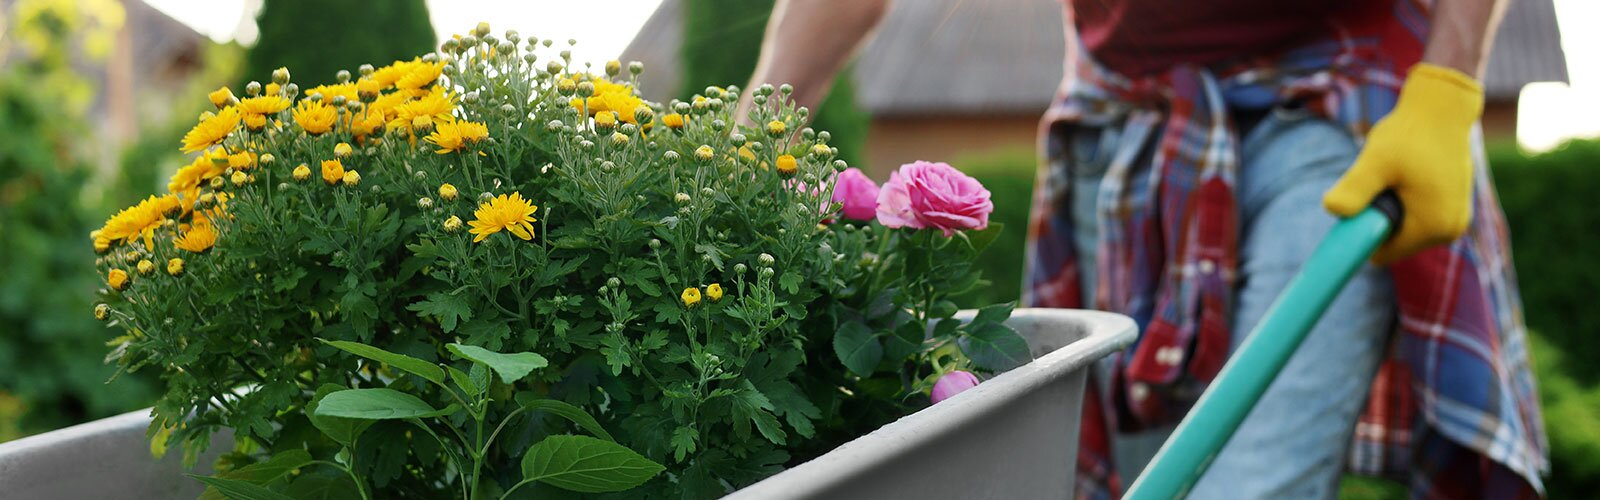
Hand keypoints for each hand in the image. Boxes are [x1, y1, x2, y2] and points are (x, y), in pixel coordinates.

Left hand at [1323, 63, 1482, 263]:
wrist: (1441, 110)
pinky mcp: (1452, 209)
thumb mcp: (1376, 161)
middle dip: (1377, 217)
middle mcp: (1450, 231)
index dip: (1361, 233)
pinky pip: (1414, 217)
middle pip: (1392, 243)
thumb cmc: (1409, 133)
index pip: (1382, 254)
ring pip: (1401, 229)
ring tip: (1396, 176)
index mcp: (1434, 228)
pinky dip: (1402, 201)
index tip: (1357, 203)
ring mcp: (1454, 221)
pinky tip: (1406, 175)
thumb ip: (1355, 188)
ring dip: (1389, 208)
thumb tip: (1332, 210)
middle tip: (1380, 181)